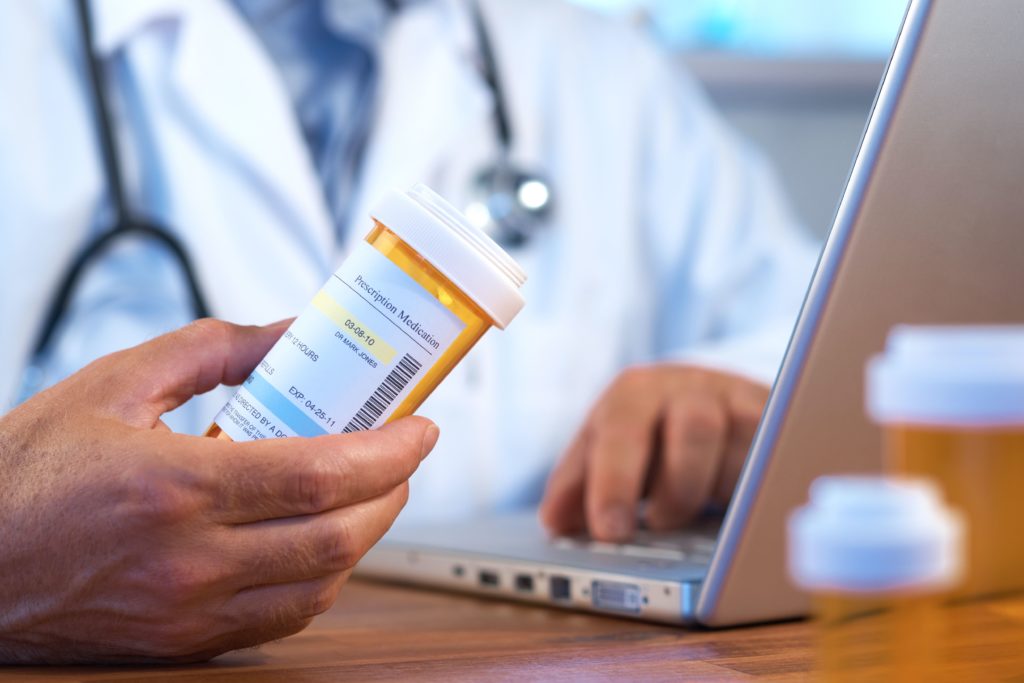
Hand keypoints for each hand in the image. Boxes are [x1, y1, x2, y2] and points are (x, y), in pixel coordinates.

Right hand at [0, 319, 437, 663]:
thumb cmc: (25, 477)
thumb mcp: (112, 385)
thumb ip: (210, 351)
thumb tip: (287, 335)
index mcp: (177, 487)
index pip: (323, 475)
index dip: (391, 451)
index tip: (420, 427)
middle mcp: (191, 560)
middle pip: (339, 536)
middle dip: (393, 491)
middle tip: (402, 455)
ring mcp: (190, 612)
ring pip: (321, 584)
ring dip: (365, 536)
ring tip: (369, 491)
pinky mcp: (184, 642)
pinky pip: (283, 619)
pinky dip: (321, 578)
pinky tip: (319, 541)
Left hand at [539, 365, 767, 541]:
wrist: (715, 401)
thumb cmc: (650, 433)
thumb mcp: (608, 450)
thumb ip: (578, 482)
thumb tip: (553, 521)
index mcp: (635, 392)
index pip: (621, 430)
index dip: (613, 482)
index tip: (609, 530)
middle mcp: (689, 388)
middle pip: (692, 427)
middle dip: (672, 487)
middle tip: (648, 527)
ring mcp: (738, 403)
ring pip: (735, 446)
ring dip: (704, 490)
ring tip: (683, 514)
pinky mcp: (778, 425)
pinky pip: (774, 459)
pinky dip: (752, 489)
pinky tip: (735, 509)